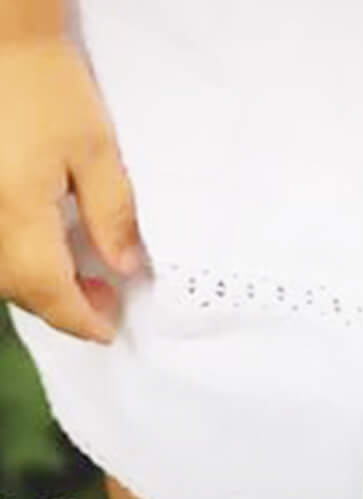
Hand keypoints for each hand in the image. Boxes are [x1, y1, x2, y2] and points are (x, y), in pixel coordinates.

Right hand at [0, 33, 140, 341]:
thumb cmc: (45, 82)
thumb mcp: (95, 151)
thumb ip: (111, 216)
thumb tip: (122, 268)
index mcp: (15, 211)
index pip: (48, 292)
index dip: (80, 320)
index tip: (108, 329)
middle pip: (18, 288)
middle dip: (60, 304)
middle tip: (103, 297)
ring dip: (36, 283)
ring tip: (78, 274)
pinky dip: (16, 257)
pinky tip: (43, 245)